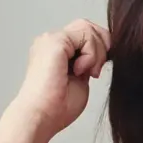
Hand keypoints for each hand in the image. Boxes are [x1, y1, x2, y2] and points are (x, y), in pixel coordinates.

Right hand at [13, 18, 110, 139]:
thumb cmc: (57, 108)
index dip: (99, 47)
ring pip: (88, 28)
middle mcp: (51, 41)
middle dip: (101, 45)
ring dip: (97, 52)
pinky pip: (85, 35)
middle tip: (96, 71)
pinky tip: (80, 71)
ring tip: (88, 73)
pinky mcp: (55, 41)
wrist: (42, 116)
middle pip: (86, 26)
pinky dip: (91, 54)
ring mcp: (51, 39)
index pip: (84, 34)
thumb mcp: (81, 80)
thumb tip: (101, 55)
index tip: (97, 71)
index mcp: (55, 51)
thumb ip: (88, 64)